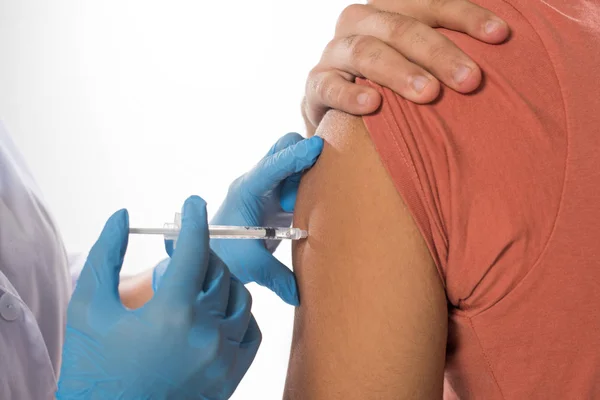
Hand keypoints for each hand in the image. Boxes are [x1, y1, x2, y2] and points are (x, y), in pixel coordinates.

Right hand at [57, 196, 260, 399]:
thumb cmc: (92, 369)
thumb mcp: (88, 307)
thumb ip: (106, 256)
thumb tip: (122, 217)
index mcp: (171, 312)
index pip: (193, 250)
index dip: (193, 221)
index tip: (193, 204)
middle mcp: (205, 333)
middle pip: (218, 272)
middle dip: (200, 255)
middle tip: (181, 256)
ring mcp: (223, 357)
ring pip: (240, 299)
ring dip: (220, 283)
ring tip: (195, 286)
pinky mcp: (231, 376)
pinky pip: (251, 331)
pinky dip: (238, 315)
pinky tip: (215, 313)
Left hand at [156, 133, 322, 305]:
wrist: (212, 256)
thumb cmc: (223, 255)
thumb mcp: (250, 265)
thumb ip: (275, 277)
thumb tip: (297, 294)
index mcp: (247, 190)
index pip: (272, 165)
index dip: (295, 155)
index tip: (318, 147)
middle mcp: (258, 182)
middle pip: (283, 148)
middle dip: (303, 156)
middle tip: (309, 189)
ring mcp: (268, 187)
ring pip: (293, 162)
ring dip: (306, 176)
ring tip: (297, 210)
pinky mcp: (276, 197)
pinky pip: (297, 180)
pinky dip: (308, 186)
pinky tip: (307, 209)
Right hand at [303, 0, 510, 134]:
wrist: (342, 111)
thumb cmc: (395, 85)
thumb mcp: (420, 59)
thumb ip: (447, 48)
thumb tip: (506, 35)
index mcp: (389, 8)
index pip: (430, 3)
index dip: (466, 16)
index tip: (501, 36)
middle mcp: (360, 22)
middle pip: (400, 27)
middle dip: (438, 51)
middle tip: (471, 80)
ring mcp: (334, 52)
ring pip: (365, 51)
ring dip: (399, 71)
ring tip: (429, 94)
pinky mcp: (316, 85)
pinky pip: (329, 85)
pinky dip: (350, 94)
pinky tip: (374, 106)